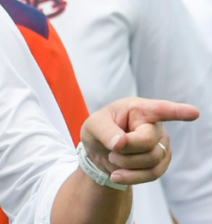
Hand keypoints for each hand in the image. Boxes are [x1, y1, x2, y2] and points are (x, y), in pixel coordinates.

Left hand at [81, 97, 198, 184]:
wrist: (101, 152)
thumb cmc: (100, 131)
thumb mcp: (93, 126)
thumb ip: (105, 131)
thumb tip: (120, 143)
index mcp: (139, 109)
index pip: (161, 110)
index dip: (178, 112)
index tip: (193, 113)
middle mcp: (155, 125)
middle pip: (147, 143)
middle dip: (125, 150)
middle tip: (111, 149)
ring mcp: (161, 144)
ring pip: (151, 161)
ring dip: (126, 164)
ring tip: (113, 157)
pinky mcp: (161, 161)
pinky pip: (153, 174)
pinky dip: (132, 177)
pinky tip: (117, 175)